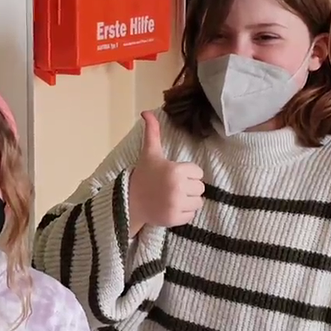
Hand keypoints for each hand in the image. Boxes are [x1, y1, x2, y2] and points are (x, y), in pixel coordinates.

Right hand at [128, 111, 204, 235]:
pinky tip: (172, 207)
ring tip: (174, 197)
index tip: (174, 174)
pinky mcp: (175, 219)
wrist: (130, 201)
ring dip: (189, 201)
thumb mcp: (149, 152)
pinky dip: (184, 213)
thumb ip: (152, 132)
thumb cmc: (143, 175)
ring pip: (198, 202)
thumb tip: (146, 112)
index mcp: (175, 170)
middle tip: (173, 187)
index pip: (198, 173)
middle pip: (200, 188)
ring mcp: (176, 205)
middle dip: (189, 187)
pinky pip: (192, 215)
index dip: (188, 173)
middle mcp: (177, 188)